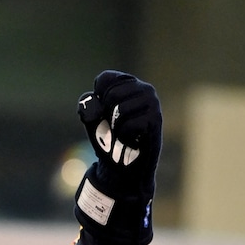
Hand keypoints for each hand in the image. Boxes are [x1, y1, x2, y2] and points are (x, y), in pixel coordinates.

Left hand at [77, 70, 161, 197]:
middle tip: (115, 125)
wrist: (121, 166)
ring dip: (116, 127)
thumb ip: (88, 105)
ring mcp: (153, 103)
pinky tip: (132, 139)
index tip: (103, 112)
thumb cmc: (107, 138)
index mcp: (128, 83)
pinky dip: (124, 136)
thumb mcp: (92, 118)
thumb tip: (94, 101)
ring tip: (124, 133)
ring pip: (121, 110)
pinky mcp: (156, 120)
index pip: (104, 79)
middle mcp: (144, 88)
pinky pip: (129, 125)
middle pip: (112, 94)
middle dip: (107, 114)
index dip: (97, 99)